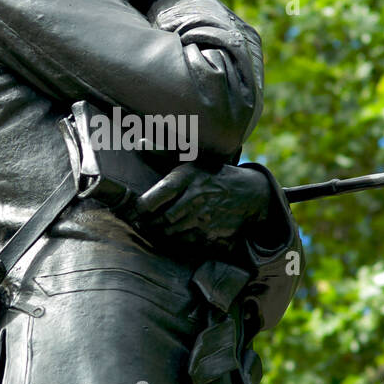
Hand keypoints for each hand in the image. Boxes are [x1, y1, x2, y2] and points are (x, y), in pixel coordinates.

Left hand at [135, 163, 270, 244]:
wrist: (249, 193)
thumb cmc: (212, 176)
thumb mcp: (191, 163)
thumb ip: (163, 155)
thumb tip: (140, 141)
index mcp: (187, 177)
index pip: (152, 199)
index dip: (139, 209)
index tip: (134, 211)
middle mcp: (196, 198)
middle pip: (161, 220)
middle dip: (149, 224)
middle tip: (143, 224)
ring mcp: (205, 218)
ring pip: (172, 233)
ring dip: (163, 232)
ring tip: (158, 228)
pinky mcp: (213, 234)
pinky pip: (188, 242)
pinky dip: (180, 240)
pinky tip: (179, 232)